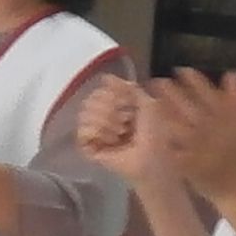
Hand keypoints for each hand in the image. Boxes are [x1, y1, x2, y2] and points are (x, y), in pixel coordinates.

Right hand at [78, 75, 194, 199]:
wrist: (151, 159)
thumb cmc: (153, 134)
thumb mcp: (147, 103)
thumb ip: (128, 88)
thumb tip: (106, 77)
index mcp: (114, 105)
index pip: (100, 90)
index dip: (114, 95)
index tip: (129, 106)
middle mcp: (101, 116)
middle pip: (90, 100)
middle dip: (111, 109)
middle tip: (126, 123)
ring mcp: (93, 132)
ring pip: (84, 114)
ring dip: (107, 122)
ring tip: (120, 134)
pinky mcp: (88, 147)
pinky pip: (82, 131)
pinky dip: (99, 133)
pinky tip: (111, 141)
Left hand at [139, 68, 235, 208]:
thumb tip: (231, 73)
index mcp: (224, 114)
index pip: (205, 89)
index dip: (190, 77)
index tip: (179, 70)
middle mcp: (209, 126)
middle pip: (185, 103)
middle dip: (169, 90)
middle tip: (157, 80)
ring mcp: (195, 145)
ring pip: (174, 122)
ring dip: (161, 110)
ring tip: (150, 100)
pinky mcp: (185, 161)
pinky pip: (170, 146)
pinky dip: (161, 136)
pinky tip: (151, 128)